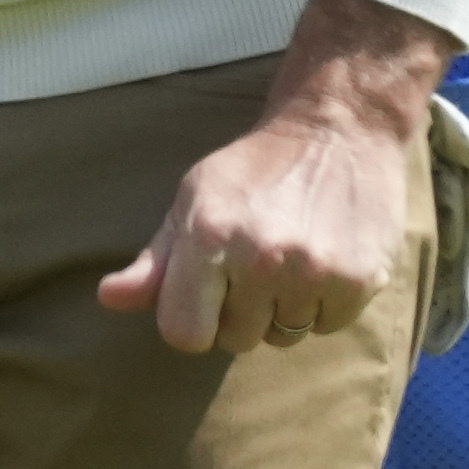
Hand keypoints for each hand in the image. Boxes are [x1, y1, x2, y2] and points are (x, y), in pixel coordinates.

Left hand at [99, 0, 457, 351]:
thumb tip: (109, 299)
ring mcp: (313, 273)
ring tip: (293, 259)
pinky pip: (327, 327)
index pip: (184, 335)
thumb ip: (155, 261)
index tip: (209, 294)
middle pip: (236, 340)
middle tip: (258, 264)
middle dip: (241, 312)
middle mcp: (260, 260)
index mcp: (208, 238)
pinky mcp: (359, 281)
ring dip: (285, 309)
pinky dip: (325, 304)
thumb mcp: (194, 201)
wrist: (339, 128)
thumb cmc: (255, 170)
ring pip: (284, 337)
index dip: (194, 319)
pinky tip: (325, 260)